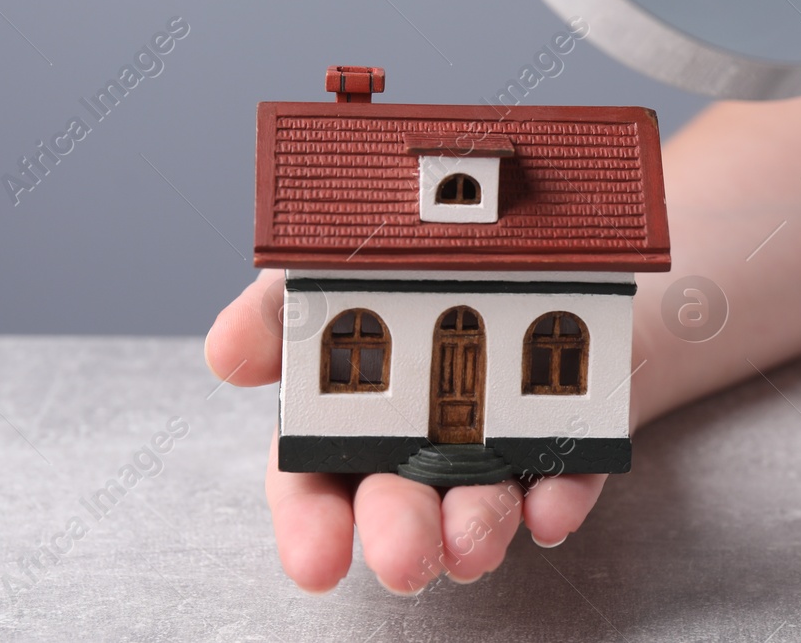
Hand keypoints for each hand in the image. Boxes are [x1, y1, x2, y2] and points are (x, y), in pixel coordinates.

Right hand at [203, 270, 608, 592]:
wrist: (536, 238)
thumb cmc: (421, 260)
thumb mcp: (334, 265)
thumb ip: (279, 309)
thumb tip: (225, 354)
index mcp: (350, 410)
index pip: (314, 482)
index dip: (312, 526)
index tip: (317, 561)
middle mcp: (418, 440)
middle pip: (398, 501)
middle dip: (399, 533)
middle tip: (405, 556)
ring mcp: (497, 443)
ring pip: (479, 501)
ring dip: (476, 526)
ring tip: (475, 540)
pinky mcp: (575, 432)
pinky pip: (571, 474)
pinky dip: (561, 496)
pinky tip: (552, 507)